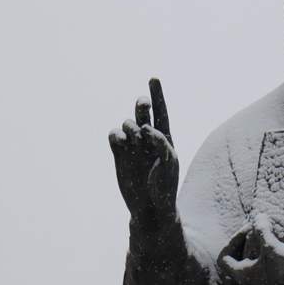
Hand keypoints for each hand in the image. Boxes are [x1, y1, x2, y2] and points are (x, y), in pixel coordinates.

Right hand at [109, 78, 179, 229]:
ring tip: (135, 138)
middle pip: (143, 113)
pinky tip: (121, 140)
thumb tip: (146, 128)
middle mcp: (147, 139)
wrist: (149, 206)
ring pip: (127, 124)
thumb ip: (160, 142)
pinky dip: (116, 134)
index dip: (157, 95)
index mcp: (165, 139)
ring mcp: (132, 146)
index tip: (153, 77)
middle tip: (143, 106)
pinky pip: (114, 136)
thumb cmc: (165, 186)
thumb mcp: (169, 163)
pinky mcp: (119, 154)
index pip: (161, 112)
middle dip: (142, 106)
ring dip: (130, 126)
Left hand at [217, 223, 283, 284]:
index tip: (247, 231)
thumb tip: (258, 216)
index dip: (232, 241)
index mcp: (242, 274)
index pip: (224, 258)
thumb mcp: (271, 246)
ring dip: (251, 243)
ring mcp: (259, 276)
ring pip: (246, 257)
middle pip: (234, 257)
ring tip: (261, 230)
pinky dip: (259, 247)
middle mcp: (248, 277)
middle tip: (252, 227)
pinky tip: (270, 238)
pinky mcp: (269, 273)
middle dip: (241, 240)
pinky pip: (257, 258)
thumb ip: (261, 231)